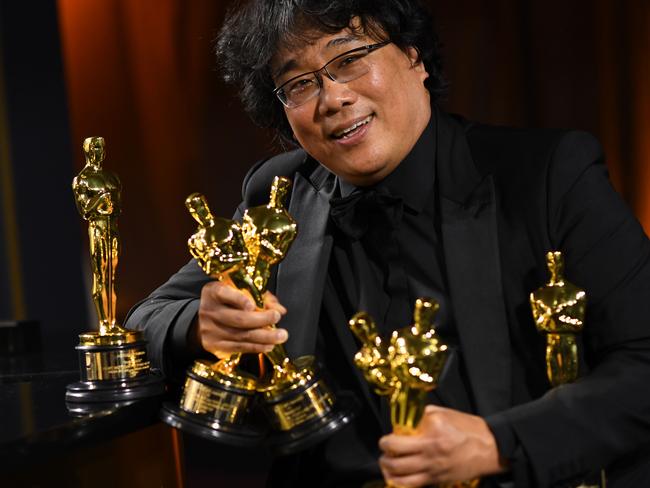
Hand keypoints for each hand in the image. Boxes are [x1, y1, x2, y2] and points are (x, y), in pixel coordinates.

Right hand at [191, 280, 287, 356]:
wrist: (206, 319)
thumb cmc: (228, 302)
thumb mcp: (241, 292)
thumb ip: (260, 297)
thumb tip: (279, 309)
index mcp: (214, 292)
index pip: (225, 293)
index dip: (239, 300)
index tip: (253, 305)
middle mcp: (209, 310)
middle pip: (238, 318)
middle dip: (262, 319)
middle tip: (277, 318)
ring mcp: (210, 329)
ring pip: (241, 335)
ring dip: (265, 337)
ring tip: (280, 336)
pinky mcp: (214, 345)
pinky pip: (238, 347)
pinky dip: (256, 347)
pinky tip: (269, 345)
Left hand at [378, 405, 507, 486]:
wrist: (491, 448)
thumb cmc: (469, 429)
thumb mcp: (444, 413)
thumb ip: (423, 416)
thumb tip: (407, 421)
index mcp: (431, 434)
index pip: (399, 437)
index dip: (388, 438)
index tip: (388, 436)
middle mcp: (430, 453)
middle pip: (395, 459)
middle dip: (384, 454)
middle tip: (384, 450)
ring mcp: (433, 470)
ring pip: (400, 477)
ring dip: (388, 470)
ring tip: (386, 464)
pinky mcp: (438, 480)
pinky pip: (412, 485)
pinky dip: (400, 483)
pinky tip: (396, 478)